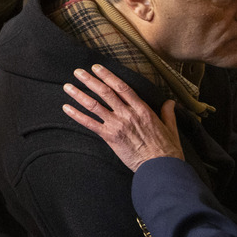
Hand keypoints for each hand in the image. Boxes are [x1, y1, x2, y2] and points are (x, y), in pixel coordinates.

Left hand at [61, 64, 182, 171]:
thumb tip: (170, 102)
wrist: (160, 168)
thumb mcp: (170, 128)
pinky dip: (77, 115)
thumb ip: (168, 113)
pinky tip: (66, 108)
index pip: (122, 87)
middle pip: (105, 93)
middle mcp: (127, 114)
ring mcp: (117, 125)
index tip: (97, 68)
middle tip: (77, 71)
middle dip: (90, 80)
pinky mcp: (110, 137)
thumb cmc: (167, 150)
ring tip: (67, 86)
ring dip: (79, 94)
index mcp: (142, 109)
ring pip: (94, 105)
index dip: (108, 76)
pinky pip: (90, 124)